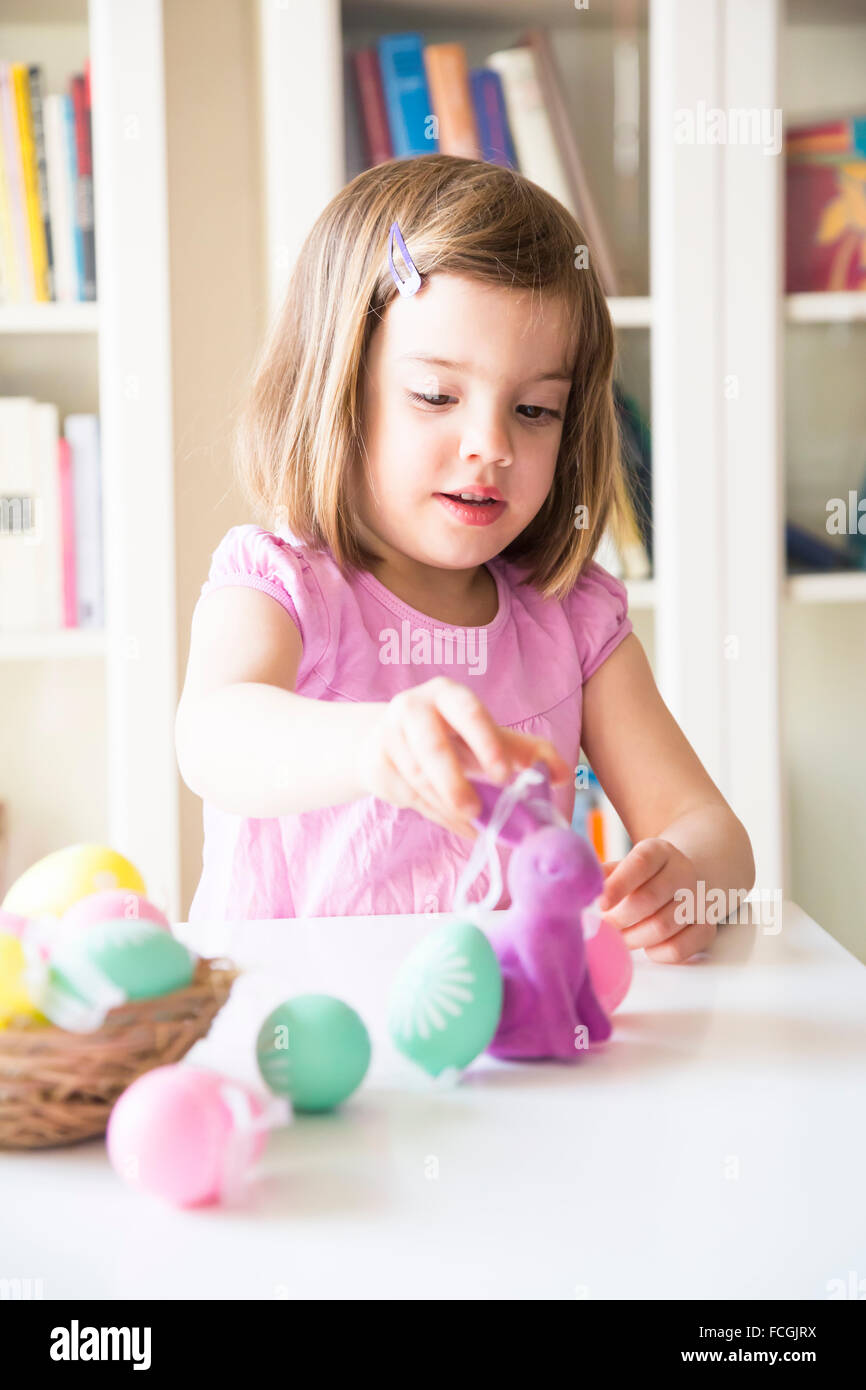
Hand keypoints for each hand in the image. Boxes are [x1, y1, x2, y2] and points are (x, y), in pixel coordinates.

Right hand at [355, 676, 572, 840]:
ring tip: (473, 821)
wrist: (388, 740)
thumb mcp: (487, 737)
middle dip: (455, 783)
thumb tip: (563, 774)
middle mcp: (412, 707)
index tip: (504, 774)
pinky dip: (435, 814)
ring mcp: (388, 735)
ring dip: (447, 805)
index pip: (468, 711)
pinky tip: (454, 820)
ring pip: (419, 779)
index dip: (486, 742)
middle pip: (432, 748)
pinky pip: (407, 796)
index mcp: (447, 694)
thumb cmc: (450, 736)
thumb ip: (526, 752)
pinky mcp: (375, 763)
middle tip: (476, 811)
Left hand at [597, 837, 714, 962]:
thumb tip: (579, 890)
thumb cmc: (641, 876)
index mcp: (659, 850)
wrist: (682, 877)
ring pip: (664, 926)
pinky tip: (647, 947)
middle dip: (619, 919)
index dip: (618, 885)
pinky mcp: (706, 926)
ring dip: (634, 938)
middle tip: (602, 927)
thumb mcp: (622, 865)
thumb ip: (601, 875)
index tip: (599, 904)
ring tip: (618, 938)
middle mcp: (683, 871)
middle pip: (650, 899)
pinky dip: (658, 953)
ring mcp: (699, 899)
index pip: (641, 863)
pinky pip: (682, 948)